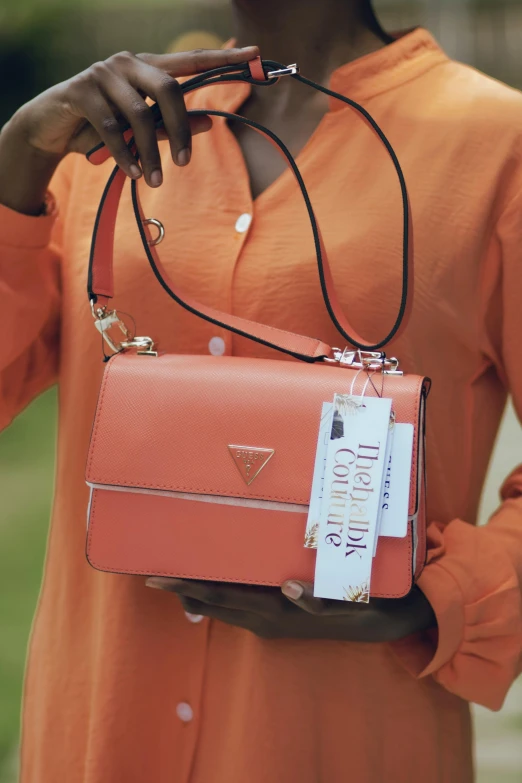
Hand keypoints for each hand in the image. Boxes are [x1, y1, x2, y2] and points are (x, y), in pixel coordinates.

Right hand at [0, 46, 258, 213]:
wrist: (52, 127)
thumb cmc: (104, 125)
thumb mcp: (141, 128)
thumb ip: (172, 124)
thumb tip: (210, 122)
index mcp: (147, 66)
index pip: (190, 61)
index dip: (223, 59)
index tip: (255, 55)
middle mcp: (127, 63)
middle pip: (168, 89)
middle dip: (180, 129)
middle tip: (185, 163)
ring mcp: (103, 74)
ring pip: (139, 115)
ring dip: (150, 153)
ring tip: (154, 180)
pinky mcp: (81, 91)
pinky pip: (112, 128)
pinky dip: (125, 155)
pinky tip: (133, 173)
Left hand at [146, 577, 435, 641]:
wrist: (383, 622)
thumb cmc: (362, 602)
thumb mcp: (346, 599)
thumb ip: (317, 600)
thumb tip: (288, 588)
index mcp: (275, 610)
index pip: (221, 596)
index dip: (188, 585)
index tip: (156, 575)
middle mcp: (267, 617)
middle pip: (214, 600)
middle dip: (182, 586)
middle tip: (149, 571)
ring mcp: (271, 618)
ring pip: (223, 604)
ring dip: (196, 591)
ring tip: (171, 574)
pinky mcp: (279, 615)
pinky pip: (238, 605)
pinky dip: (217, 595)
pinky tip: (210, 583)